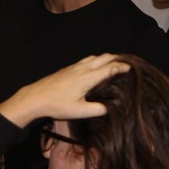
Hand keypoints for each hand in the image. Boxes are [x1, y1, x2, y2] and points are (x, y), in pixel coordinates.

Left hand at [0, 54, 130, 127]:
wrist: (36, 97)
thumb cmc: (58, 105)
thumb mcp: (80, 111)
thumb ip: (98, 109)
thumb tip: (111, 108)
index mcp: (88, 77)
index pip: (110, 68)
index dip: (122, 67)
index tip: (131, 67)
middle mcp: (83, 68)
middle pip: (103, 58)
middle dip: (116, 58)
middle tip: (126, 62)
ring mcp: (74, 67)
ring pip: (94, 57)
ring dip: (105, 58)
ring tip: (113, 62)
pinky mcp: (67, 68)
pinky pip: (86, 60)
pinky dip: (96, 60)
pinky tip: (94, 66)